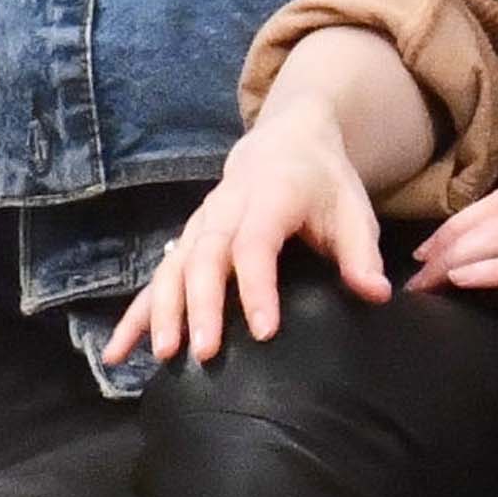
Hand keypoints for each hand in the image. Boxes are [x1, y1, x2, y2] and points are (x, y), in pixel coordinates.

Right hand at [101, 100, 390, 366]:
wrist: (287, 141)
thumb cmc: (325, 185)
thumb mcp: (354, 211)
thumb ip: (362, 254)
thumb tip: (377, 295)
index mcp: (271, 196)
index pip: (257, 242)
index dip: (258, 286)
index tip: (264, 332)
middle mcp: (227, 207)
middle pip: (205, 255)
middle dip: (202, 304)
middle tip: (206, 353)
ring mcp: (200, 224)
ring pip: (173, 265)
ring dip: (165, 310)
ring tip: (166, 355)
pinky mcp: (186, 241)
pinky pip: (155, 278)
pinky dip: (136, 315)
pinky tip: (119, 353)